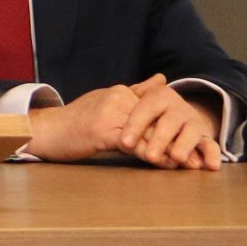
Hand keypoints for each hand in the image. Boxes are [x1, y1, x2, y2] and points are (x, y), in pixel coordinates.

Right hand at [26, 74, 218, 168]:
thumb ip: (134, 92)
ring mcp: (111, 112)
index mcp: (121, 92)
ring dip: (172, 151)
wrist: (45, 131)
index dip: (177, 129)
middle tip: (201, 158)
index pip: (156, 111)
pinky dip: (152, 155)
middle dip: (180, 142)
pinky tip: (165, 165)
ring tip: (189, 165)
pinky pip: (135, 144)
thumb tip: (161, 79)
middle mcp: (118, 98)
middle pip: (158, 122)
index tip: (196, 143)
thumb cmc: (74, 122)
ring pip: (150, 134)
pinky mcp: (103, 129)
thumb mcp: (105, 101)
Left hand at [117, 77, 223, 169]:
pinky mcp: (205, 137)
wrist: (173, 113)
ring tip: (176, 158)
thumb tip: (108, 108)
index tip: (125, 142)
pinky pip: (211, 145)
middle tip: (150, 156)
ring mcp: (193, 122)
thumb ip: (124, 106)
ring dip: (184, 145)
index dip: (136, 125)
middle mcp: (179, 107)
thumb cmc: (146, 114)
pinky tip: (210, 166)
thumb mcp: (135, 105)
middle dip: (159, 139)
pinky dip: (212, 154)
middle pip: (169, 122)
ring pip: (191, 131)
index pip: (146, 108)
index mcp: (160, 96)